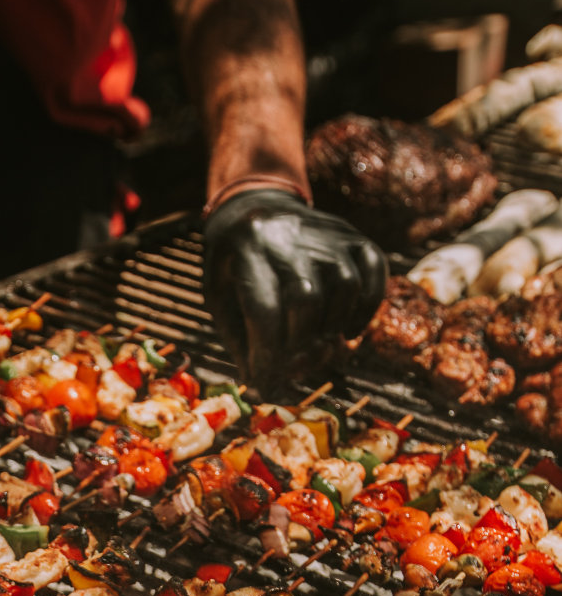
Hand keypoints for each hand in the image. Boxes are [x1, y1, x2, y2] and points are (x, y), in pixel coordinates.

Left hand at [200, 188, 385, 392]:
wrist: (254, 209)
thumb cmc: (234, 269)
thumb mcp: (222, 300)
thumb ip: (242, 342)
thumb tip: (268, 386)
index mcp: (247, 251)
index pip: (265, 311)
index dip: (268, 355)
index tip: (267, 383)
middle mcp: (288, 235)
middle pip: (307, 300)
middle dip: (300, 345)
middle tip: (294, 366)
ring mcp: (325, 233)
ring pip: (345, 287)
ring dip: (333, 329)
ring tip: (318, 346)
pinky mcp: (351, 235)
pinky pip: (374, 270)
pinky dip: (367, 307)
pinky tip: (348, 330)